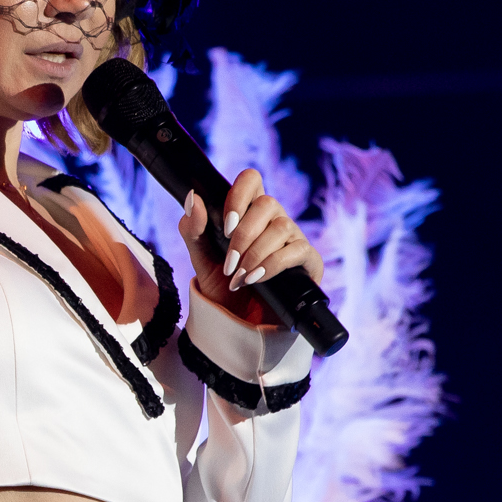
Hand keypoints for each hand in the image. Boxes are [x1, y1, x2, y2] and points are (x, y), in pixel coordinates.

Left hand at [178, 170, 323, 319]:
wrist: (238, 321)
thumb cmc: (222, 285)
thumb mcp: (201, 258)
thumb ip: (193, 229)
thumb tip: (194, 199)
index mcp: (248, 210)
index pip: (251, 180)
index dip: (239, 196)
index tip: (225, 226)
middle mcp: (274, 218)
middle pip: (267, 203)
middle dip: (243, 236)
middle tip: (229, 263)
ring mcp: (293, 237)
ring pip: (281, 226)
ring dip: (255, 254)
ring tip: (240, 278)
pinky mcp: (308, 260)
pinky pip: (296, 250)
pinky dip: (272, 265)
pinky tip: (257, 279)